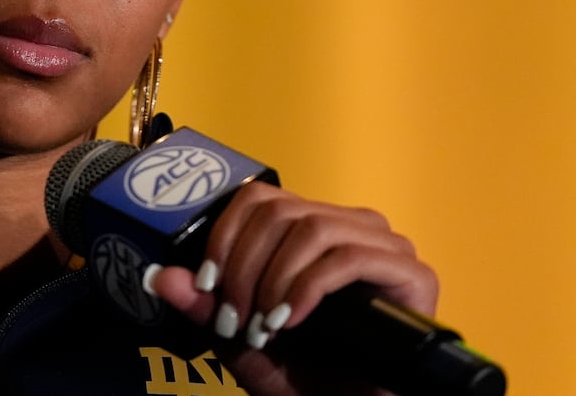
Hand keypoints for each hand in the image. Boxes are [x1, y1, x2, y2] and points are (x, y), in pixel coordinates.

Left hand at [143, 181, 438, 395]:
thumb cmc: (309, 379)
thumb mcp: (243, 342)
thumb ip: (206, 309)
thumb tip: (162, 275)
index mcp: (313, 230)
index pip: (259, 197)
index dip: (224, 236)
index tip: (207, 287)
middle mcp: (351, 226)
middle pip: (280, 210)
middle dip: (244, 266)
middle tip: (235, 318)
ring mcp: (386, 246)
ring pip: (313, 226)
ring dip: (274, 278)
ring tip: (264, 325)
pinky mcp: (413, 274)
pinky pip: (350, 257)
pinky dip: (308, 287)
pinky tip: (290, 319)